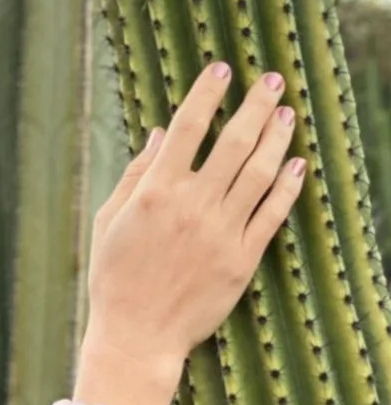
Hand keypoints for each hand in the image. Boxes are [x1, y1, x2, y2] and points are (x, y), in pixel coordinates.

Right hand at [83, 61, 304, 378]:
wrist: (137, 335)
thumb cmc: (113, 278)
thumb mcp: (108, 222)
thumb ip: (135, 176)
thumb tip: (162, 135)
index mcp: (154, 192)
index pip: (189, 127)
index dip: (208, 93)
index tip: (221, 70)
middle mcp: (192, 206)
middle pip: (234, 141)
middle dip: (256, 104)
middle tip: (270, 81)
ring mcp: (220, 232)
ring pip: (260, 172)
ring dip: (277, 137)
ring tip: (286, 114)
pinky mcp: (241, 259)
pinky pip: (272, 213)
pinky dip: (288, 185)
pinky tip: (297, 164)